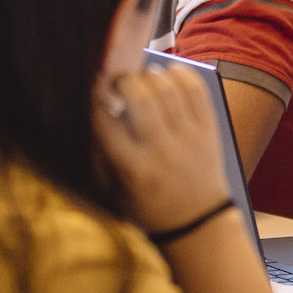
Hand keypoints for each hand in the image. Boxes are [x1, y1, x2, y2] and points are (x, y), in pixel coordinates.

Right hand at [92, 65, 231, 232]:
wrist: (198, 219)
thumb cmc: (149, 206)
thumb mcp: (114, 191)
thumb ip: (98, 156)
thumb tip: (84, 113)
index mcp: (134, 168)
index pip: (105, 122)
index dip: (92, 99)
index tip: (90, 91)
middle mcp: (162, 150)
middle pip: (139, 96)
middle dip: (122, 80)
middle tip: (117, 83)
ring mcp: (189, 137)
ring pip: (167, 86)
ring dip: (148, 74)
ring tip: (140, 80)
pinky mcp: (209, 128)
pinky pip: (195, 88)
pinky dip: (178, 73)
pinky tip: (166, 76)